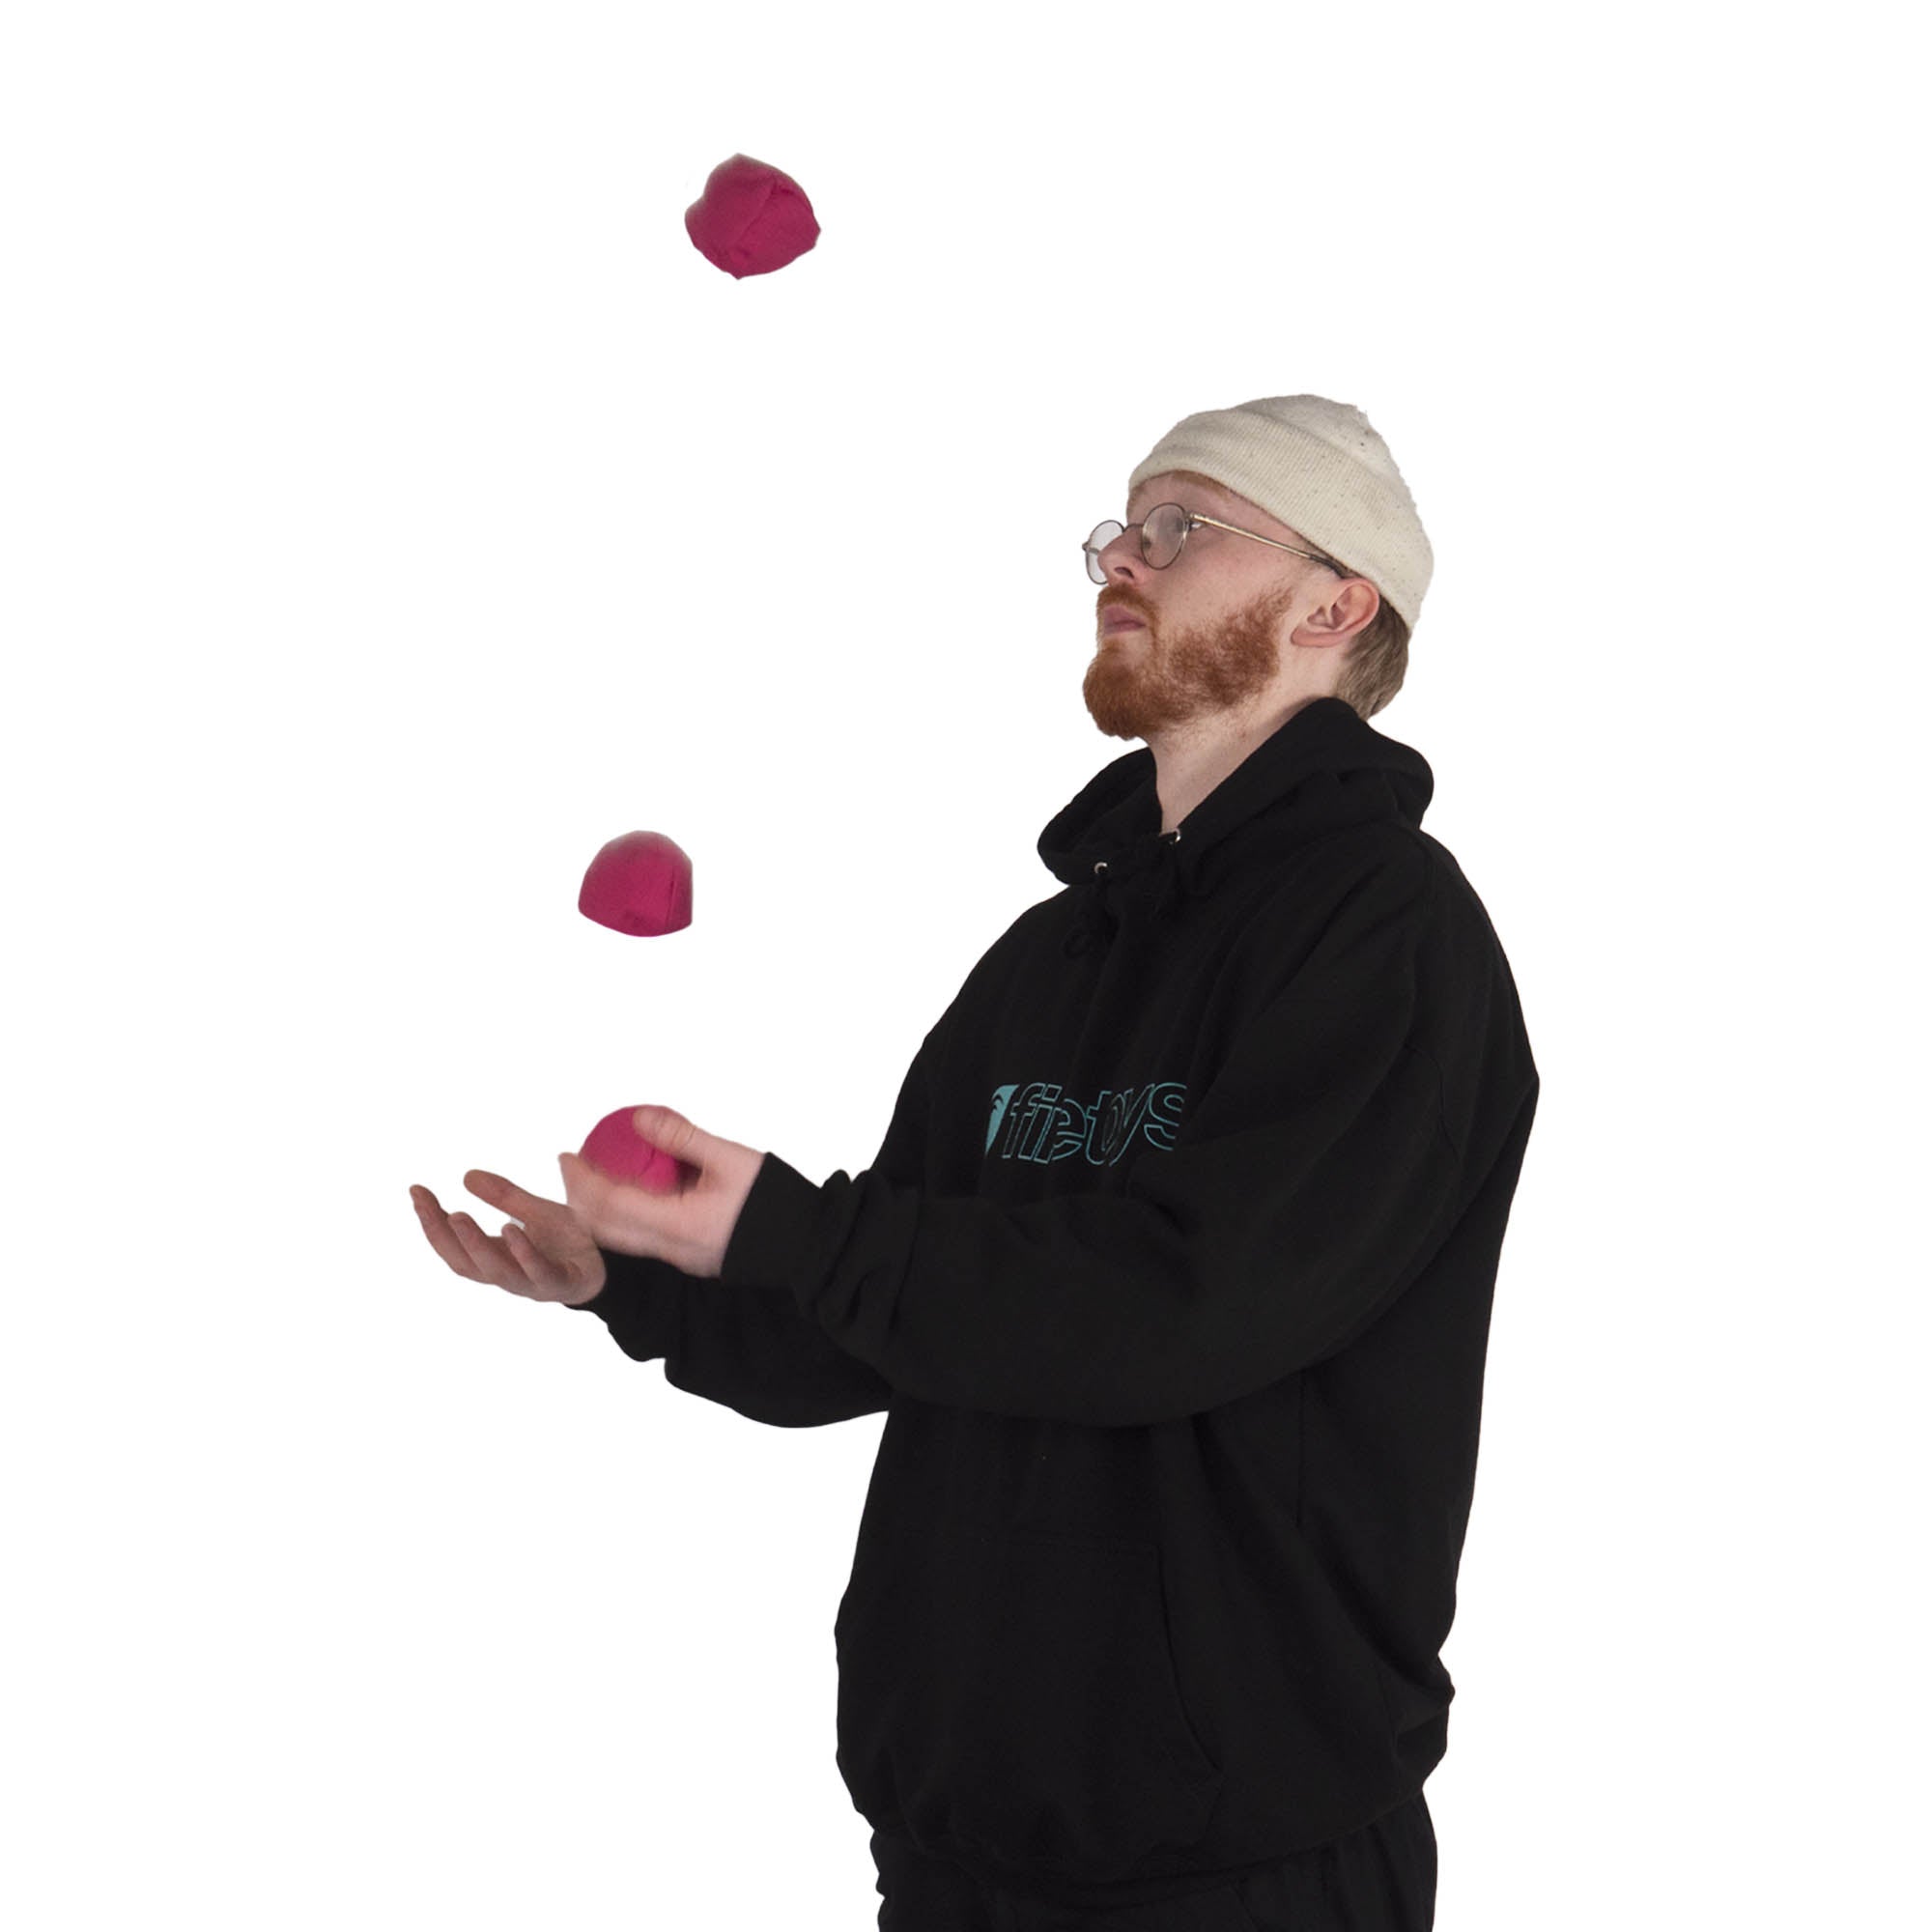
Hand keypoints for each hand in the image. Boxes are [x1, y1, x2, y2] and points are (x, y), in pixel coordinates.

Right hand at [410, 1171, 607, 1305]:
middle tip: (426, 1205)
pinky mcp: (562, 1283)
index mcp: (497, 1258)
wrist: (614, 1265)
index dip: (431, 1221)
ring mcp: (533, 1283)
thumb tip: (467, 1174)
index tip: (416, 1191)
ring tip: (458, 1216)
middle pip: (464, 1262)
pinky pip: (539, 1272)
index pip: (453, 1245)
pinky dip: (523, 1253)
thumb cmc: (570, 1242)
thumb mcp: (537, 1211)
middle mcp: (509, 1274)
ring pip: (496, 1271)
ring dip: (474, 1244)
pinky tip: (511, 1229)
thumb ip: (506, 1196)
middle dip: (441, 1234)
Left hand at [556, 1104, 765, 1280]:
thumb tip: (639, 1118)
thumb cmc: (774, 1200)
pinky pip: (641, 1237)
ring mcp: (679, 1257)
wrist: (807, 1244)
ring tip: (596, 1175)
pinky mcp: (689, 1256)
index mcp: (676, 1225)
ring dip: (599, 1208)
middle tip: (573, 1165)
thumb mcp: (729, 1157)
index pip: (609, 1205)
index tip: (566, 1156)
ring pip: (620, 1237)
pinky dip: (623, 1213)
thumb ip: (681, 1137)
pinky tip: (632, 1189)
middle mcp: (670, 1249)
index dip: (581, 1181)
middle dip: (580, 1198)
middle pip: (604, 1230)